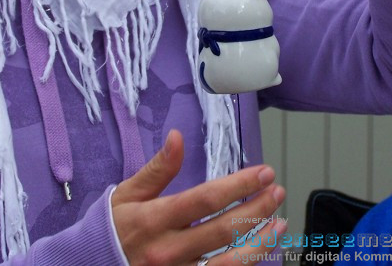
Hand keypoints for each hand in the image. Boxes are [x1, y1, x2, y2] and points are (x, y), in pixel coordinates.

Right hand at [111, 130, 286, 264]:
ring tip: (279, 223)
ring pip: (229, 263)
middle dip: (258, 208)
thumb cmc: (111, 229)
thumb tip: (177, 137)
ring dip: (260, 242)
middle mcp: (168, 251)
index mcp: (155, 220)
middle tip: (276, 191)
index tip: (264, 172)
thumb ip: (157, 168)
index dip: (240, 185)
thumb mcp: (127, 193)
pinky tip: (260, 252)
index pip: (206, 199)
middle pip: (224, 230)